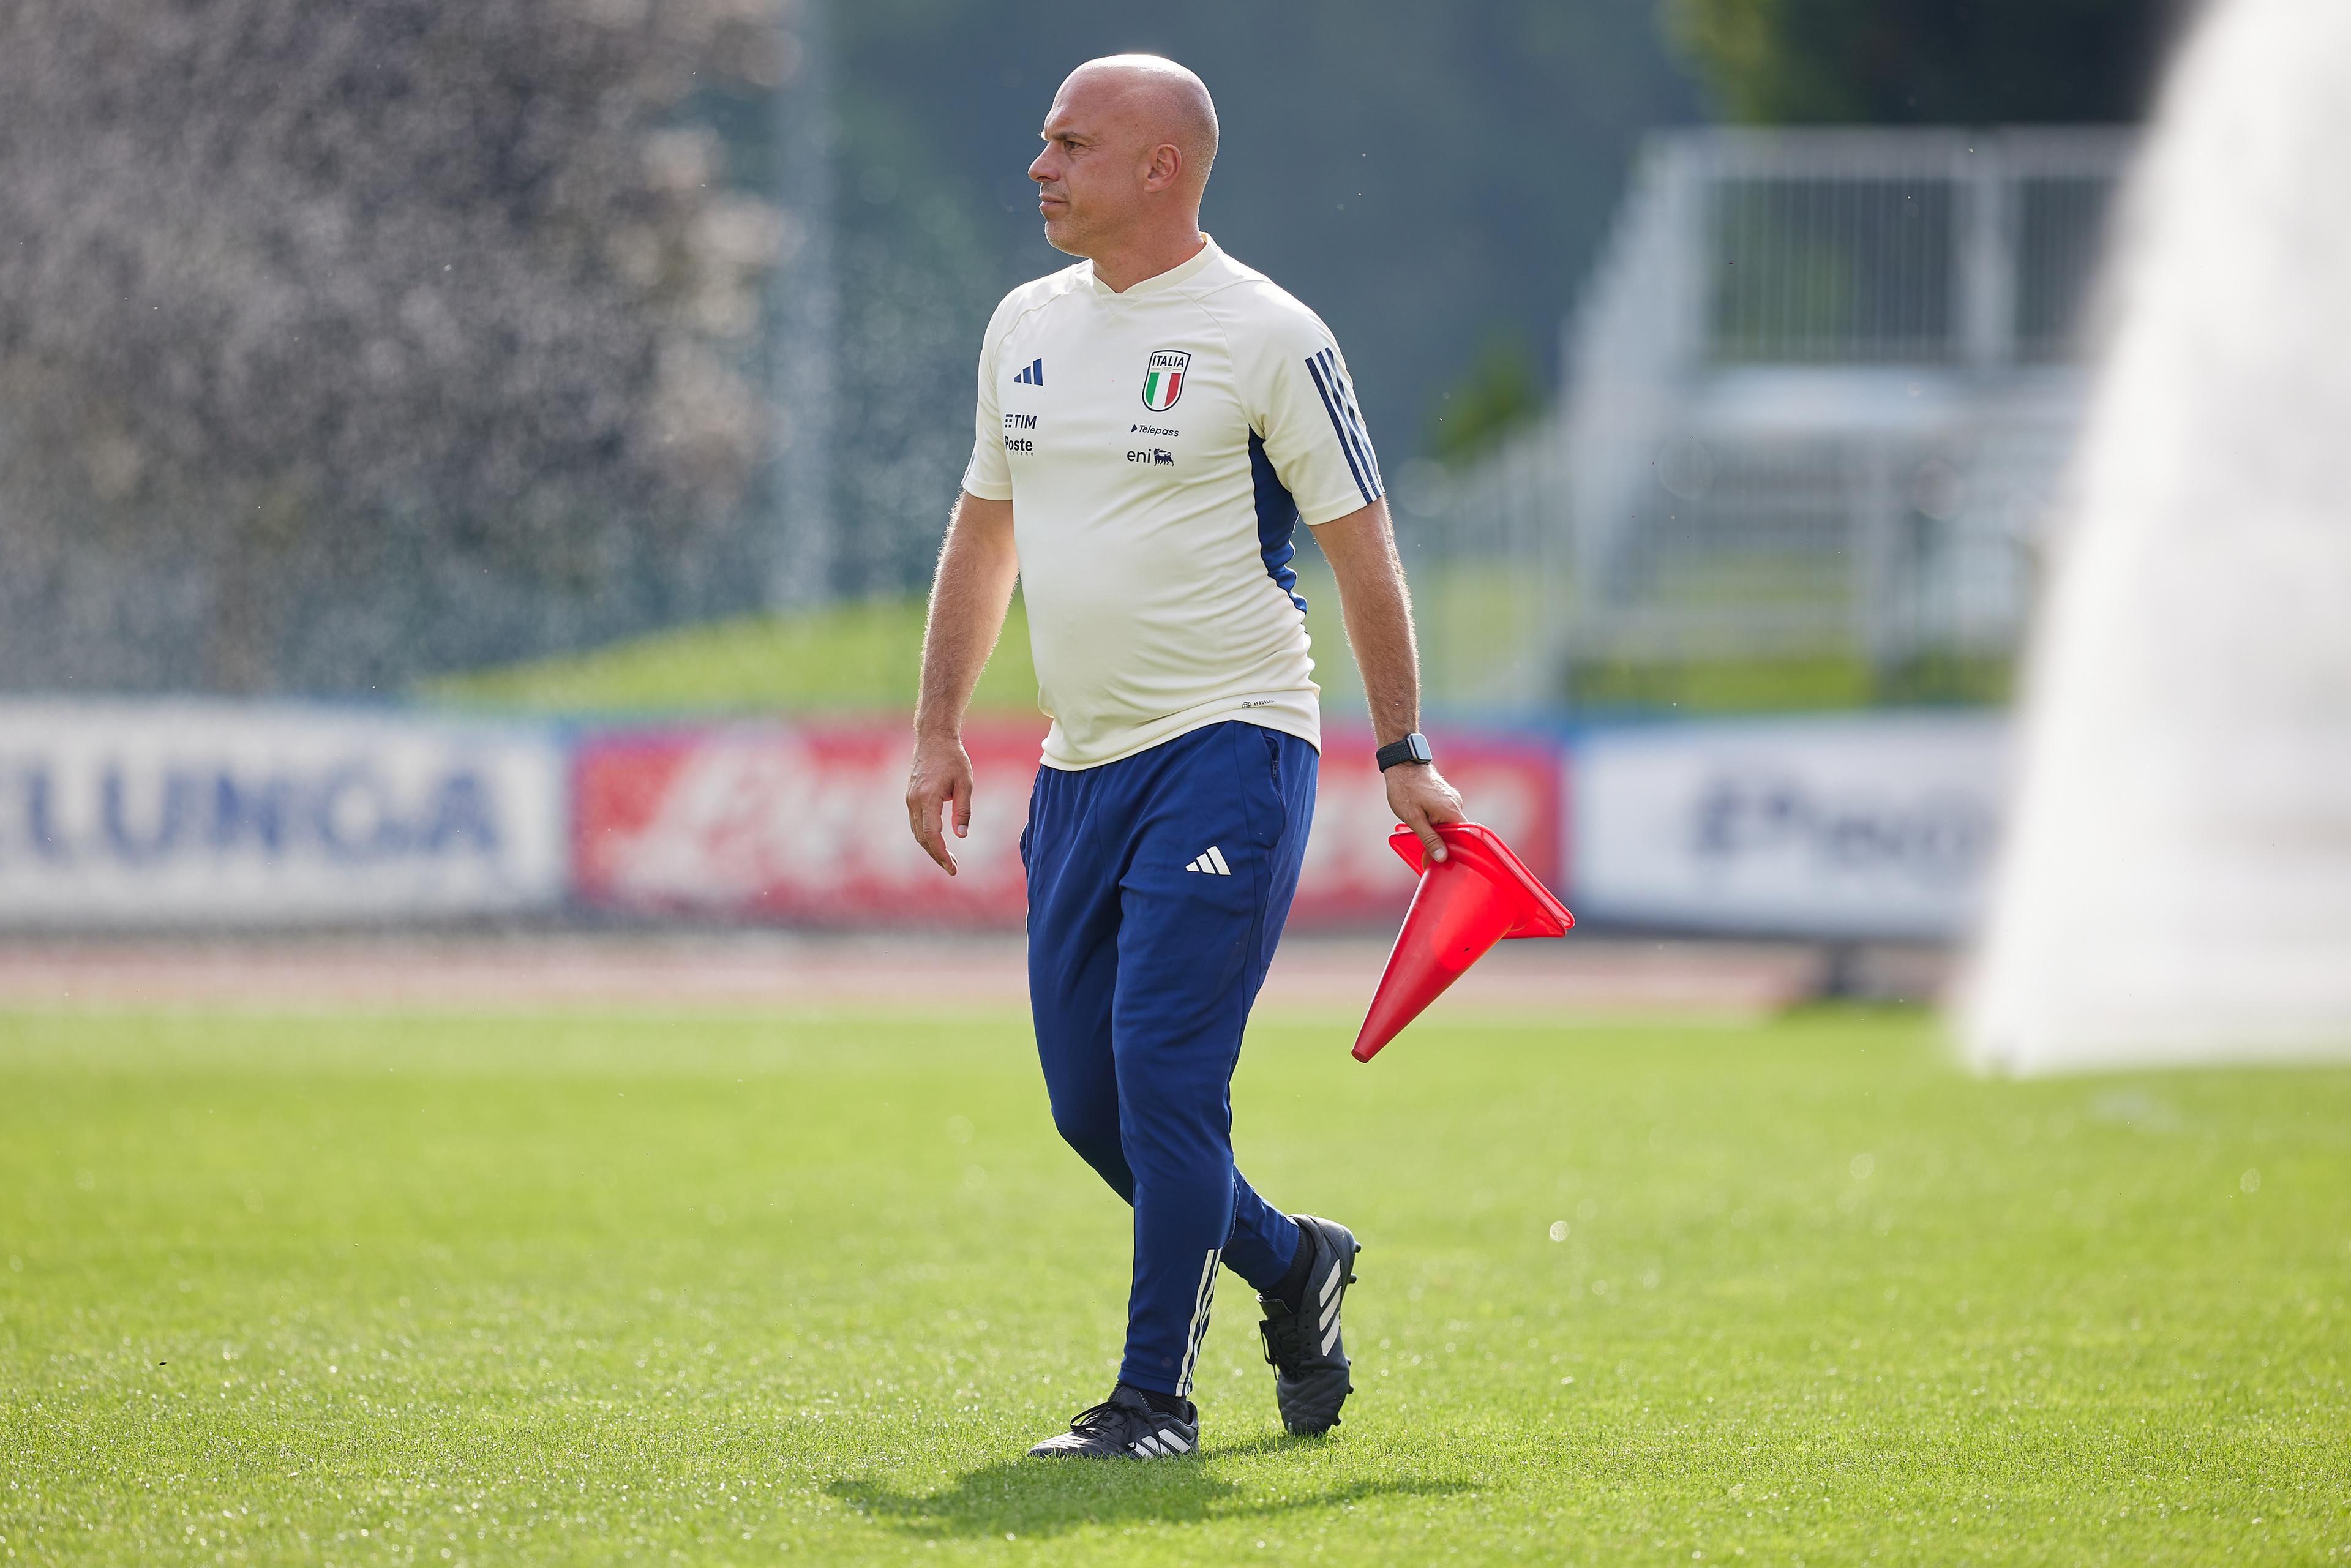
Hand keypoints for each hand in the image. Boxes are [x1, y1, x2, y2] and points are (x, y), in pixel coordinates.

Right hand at [905, 731, 975, 874]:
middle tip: (952, 869)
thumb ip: (963, 809)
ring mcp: (909, 799)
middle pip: (922, 838)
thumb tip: (961, 835)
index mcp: (927, 798)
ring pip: (917, 832)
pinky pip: (915, 823)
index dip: (941, 853)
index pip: (932, 834)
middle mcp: (914, 801)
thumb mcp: (965, 783)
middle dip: (937, 855)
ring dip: (931, 848)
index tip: (951, 866)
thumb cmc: (953, 758)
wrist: (933, 738)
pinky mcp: (910, 797)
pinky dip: (925, 836)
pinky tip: (938, 842)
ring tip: (948, 859)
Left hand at [1387, 763, 1465, 863]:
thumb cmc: (1405, 788)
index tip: (1441, 857)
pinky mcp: (1446, 795)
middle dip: (1441, 840)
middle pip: (1455, 831)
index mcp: (1452, 811)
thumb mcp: (1414, 818)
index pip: (1463, 837)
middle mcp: (1456, 804)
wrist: (1402, 763)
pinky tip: (1421, 818)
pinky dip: (1435, 819)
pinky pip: (1444, 813)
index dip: (1454, 849)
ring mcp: (1452, 798)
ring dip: (1436, 829)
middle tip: (1424, 844)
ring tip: (1419, 826)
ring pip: (1448, 822)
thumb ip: (1429, 838)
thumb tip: (1442, 857)